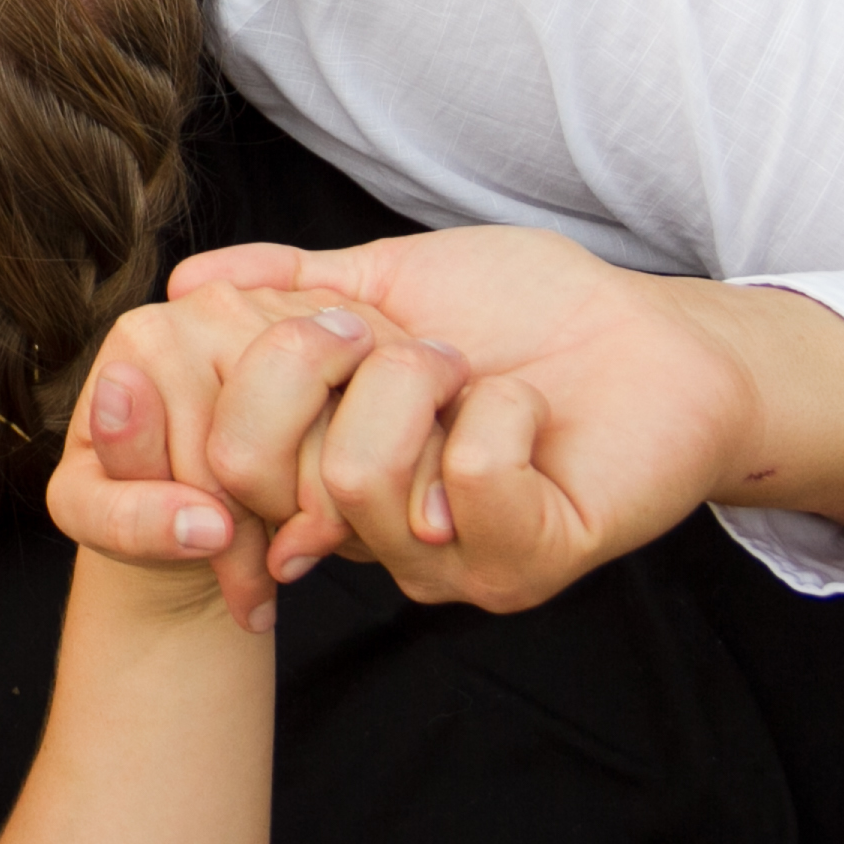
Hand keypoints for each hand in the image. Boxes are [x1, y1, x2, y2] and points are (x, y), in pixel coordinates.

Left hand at [46, 282, 455, 631]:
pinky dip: (384, 465)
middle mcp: (215, 303)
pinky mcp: (350, 320)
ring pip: (340, 423)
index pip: (214, 450)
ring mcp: (288, 304)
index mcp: (148, 338)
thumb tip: (201, 522)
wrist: (178, 486)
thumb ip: (129, 519)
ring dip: (335, 504)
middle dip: (282, 521)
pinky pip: (386, 399)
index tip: (241, 593)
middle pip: (283, 428)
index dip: (232, 539)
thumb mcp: (98, 517)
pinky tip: (352, 509)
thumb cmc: (132, 493)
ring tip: (307, 549)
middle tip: (274, 573)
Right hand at [173, 228, 843, 616]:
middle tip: (426, 350)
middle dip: (338, 360)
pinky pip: (468, 482)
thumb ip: (287, 283)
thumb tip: (186, 280)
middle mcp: (368, 539)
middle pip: (259, 466)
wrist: (657, 334)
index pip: (217, 453)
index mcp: (326, 476)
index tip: (336, 323)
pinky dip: (504, 413)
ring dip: (429, 385)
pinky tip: (532, 416)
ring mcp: (442, 564)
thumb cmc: (530, 310)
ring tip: (481, 381)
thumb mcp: (389, 278)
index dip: (256, 368)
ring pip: (359, 473)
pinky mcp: (521, 564)